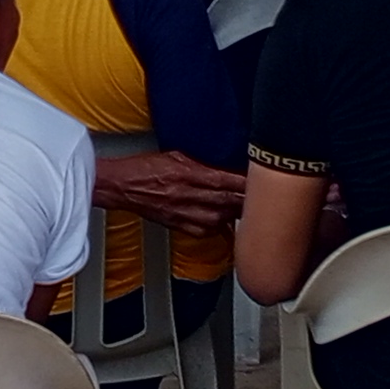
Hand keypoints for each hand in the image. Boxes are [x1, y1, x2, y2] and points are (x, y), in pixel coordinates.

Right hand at [93, 152, 248, 230]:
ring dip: (237, 215)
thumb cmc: (145, 169)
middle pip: (229, 202)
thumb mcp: (177, 157)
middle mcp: (189, 195)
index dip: (248, 184)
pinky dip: (220, 227)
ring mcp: (185, 213)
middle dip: (248, 201)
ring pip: (222, 219)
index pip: (228, 181)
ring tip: (251, 213)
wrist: (122, 186)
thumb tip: (226, 169)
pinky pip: (208, 231)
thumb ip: (203, 164)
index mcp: (189, 174)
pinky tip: (227, 223)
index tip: (263, 183)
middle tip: (267, 200)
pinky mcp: (179, 225)